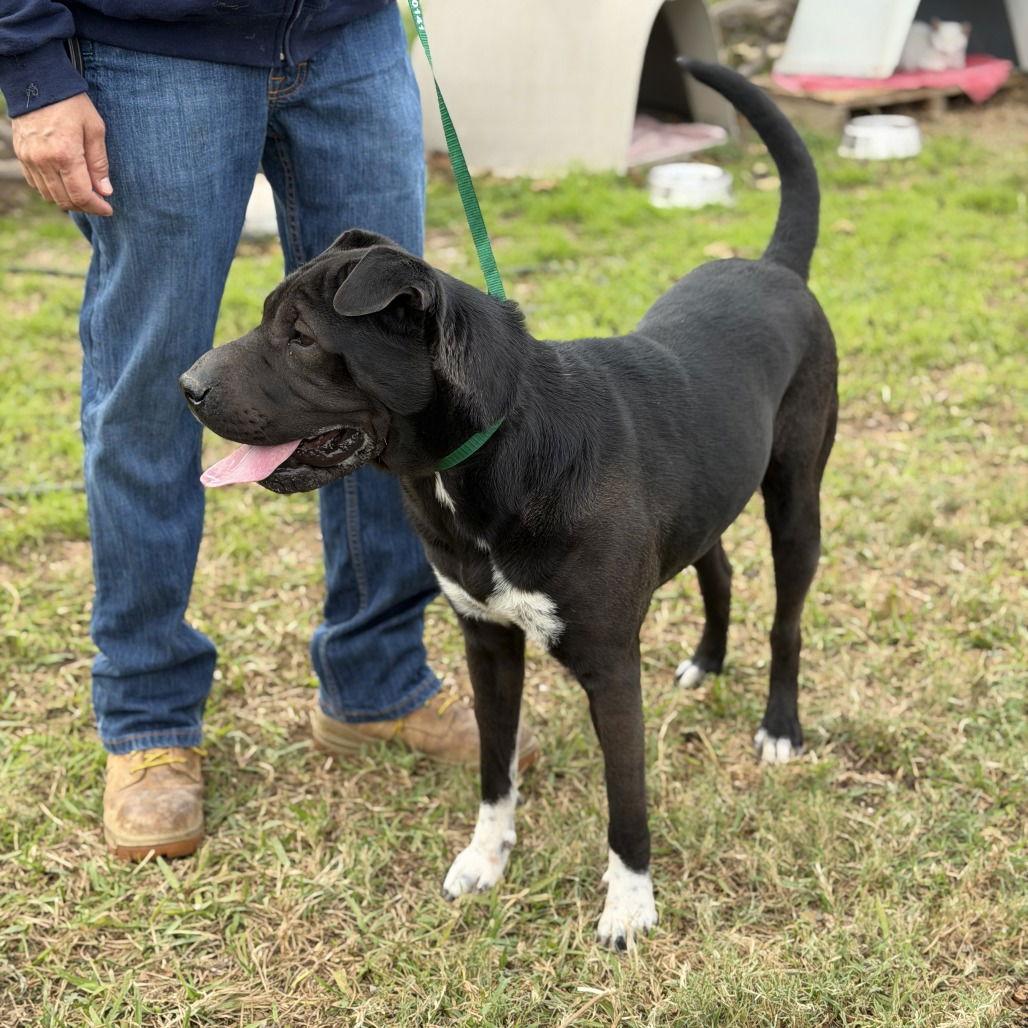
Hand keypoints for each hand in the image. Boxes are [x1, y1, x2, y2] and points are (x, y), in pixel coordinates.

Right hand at [12, 93, 112, 215]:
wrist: (37, 82)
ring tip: (84, 194)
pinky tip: (65, 183)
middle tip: (98, 203)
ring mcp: (29, 159)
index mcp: (65, 154)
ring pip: (49, 195)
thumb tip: (105, 192)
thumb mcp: (95, 130)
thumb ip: (99, 163)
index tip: (108, 209)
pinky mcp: (21, 155)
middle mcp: (43, 160)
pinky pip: (36, 184)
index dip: (96, 207)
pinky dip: (52, 190)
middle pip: (65, 199)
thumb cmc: (72, 104)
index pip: (81, 195)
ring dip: (68, 200)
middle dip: (84, 206)